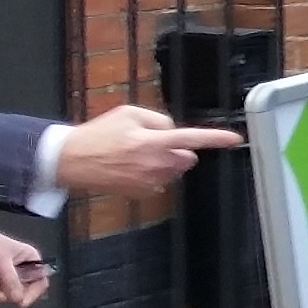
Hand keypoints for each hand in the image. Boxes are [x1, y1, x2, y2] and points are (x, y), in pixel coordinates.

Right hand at [55, 105, 244, 197]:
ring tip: (135, 154)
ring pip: (174, 170)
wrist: (72, 161)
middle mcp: (156, 165)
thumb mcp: (128, 113)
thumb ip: (158, 119)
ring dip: (165, 162)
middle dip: (178, 150)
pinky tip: (130, 167)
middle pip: (186, 157)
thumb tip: (172, 132)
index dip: (216, 138)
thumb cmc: (99, 134)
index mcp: (153, 142)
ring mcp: (150, 182)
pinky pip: (160, 181)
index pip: (192, 139)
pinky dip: (153, 173)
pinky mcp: (143, 193)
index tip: (235, 139)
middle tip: (150, 142)